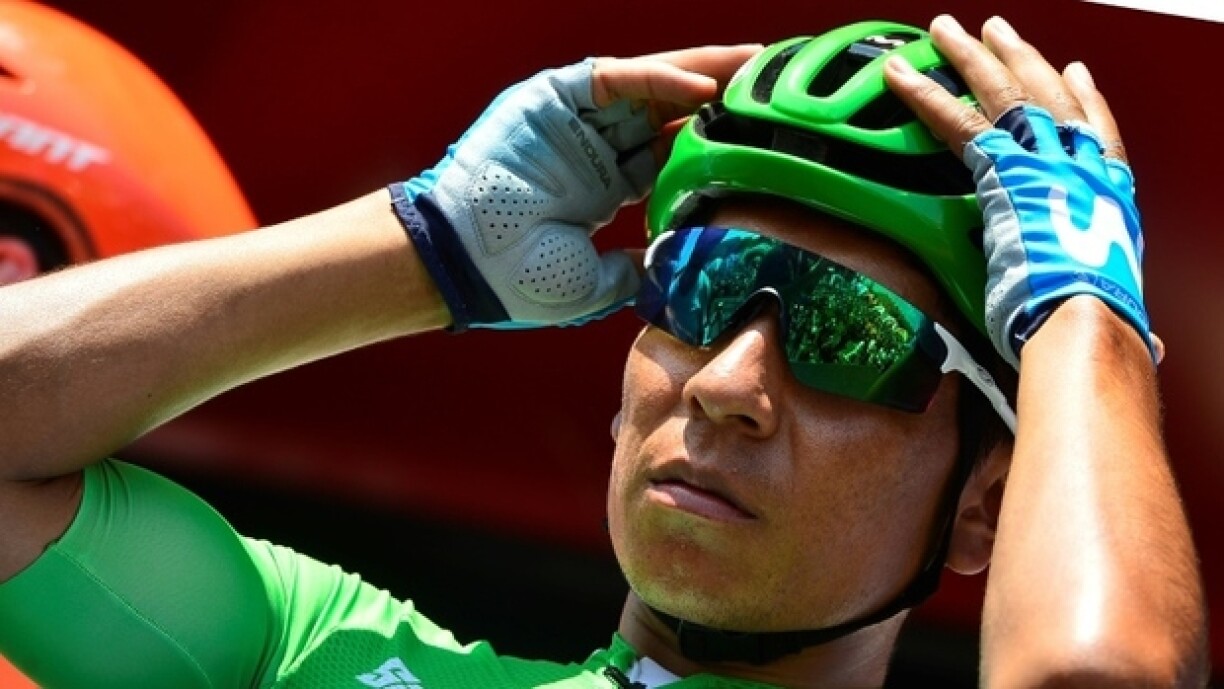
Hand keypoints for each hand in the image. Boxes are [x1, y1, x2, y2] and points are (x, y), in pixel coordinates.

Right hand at [391, 45, 759, 330]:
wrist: (463, 264)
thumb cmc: (517, 280)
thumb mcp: (594, 284)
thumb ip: (636, 273)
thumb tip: (675, 271)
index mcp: (602, 190)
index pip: (668, 157)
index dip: (713, 148)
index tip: (761, 144)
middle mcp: (592, 150)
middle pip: (667, 114)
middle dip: (719, 102)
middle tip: (772, 91)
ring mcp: (572, 122)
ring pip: (648, 86)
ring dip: (701, 76)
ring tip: (753, 68)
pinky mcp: (550, 98)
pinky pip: (613, 80)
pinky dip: (658, 80)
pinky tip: (702, 88)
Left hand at [883, 15, 1154, 367]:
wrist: (1086, 318)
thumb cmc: (1100, 326)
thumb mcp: (1121, 314)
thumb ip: (1126, 320)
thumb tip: (1150, 348)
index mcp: (1111, 195)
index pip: (1098, 133)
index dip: (1085, 100)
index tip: (1074, 73)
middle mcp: (1082, 166)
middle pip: (1047, 97)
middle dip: (1020, 59)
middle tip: (996, 31)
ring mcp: (1044, 161)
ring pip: (1002, 92)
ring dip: (971, 56)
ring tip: (947, 30)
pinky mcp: (1002, 170)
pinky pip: (954, 121)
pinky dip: (922, 94)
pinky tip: (898, 73)